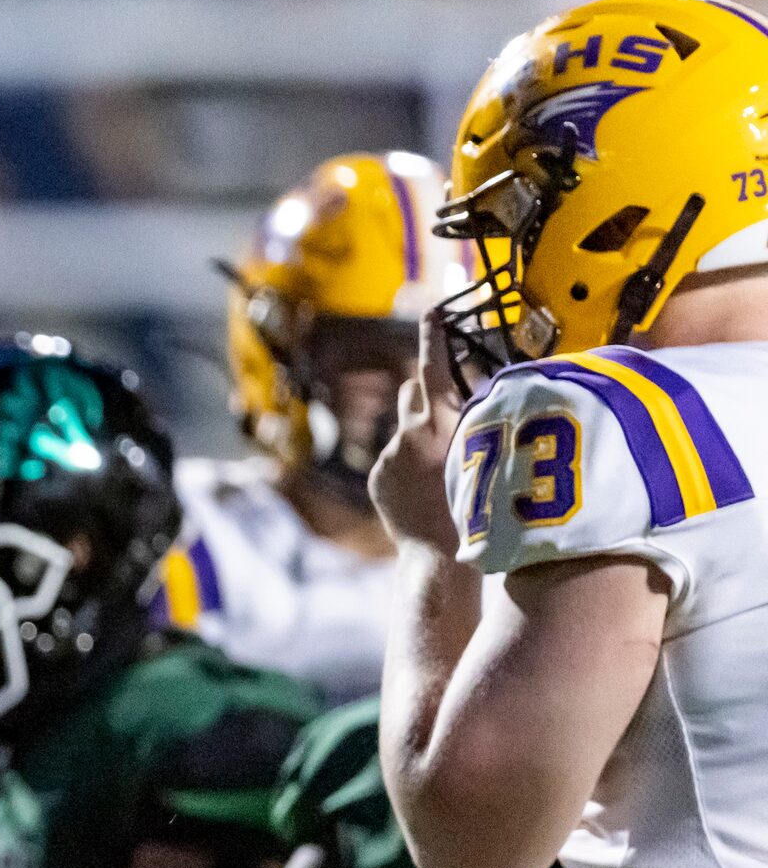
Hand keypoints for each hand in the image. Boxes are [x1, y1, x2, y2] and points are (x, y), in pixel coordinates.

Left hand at [369, 311, 468, 551]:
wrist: (440, 555)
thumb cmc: (481, 508)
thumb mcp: (489, 455)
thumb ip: (477, 423)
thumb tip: (476, 401)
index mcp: (443, 423)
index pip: (435, 367)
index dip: (434, 337)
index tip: (431, 311)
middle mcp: (410, 432)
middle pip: (413, 391)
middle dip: (427, 394)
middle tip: (445, 412)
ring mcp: (389, 454)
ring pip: (404, 428)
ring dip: (419, 434)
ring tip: (439, 466)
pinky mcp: (377, 474)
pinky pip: (393, 457)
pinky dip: (407, 465)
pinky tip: (424, 490)